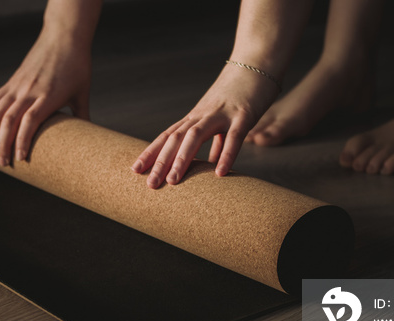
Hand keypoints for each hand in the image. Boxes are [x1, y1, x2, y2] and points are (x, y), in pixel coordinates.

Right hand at [0, 31, 91, 165]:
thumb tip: (89, 139)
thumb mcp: (82, 92)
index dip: (23, 140)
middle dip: (3, 144)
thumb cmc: (77, 65)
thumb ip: (82, 116)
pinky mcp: (12, 81)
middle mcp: (30, 90)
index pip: (30, 121)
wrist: (64, 36)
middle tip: (3, 164)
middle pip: (10, 120)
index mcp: (48, 95)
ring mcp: (18, 85)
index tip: (20, 159)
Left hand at [131, 65, 278, 187]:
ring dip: (182, 159)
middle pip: (176, 138)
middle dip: (161, 162)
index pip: (168, 136)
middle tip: (150, 185)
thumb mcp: (224, 120)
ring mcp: (222, 113)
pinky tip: (220, 173)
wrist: (258, 61)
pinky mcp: (244, 114)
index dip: (152, 152)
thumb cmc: (241, 93)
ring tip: (173, 182)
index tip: (136, 170)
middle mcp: (203, 114)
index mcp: (196, 116)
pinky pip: (234, 136)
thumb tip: (213, 165)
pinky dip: (226, 155)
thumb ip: (218, 143)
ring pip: (196, 136)